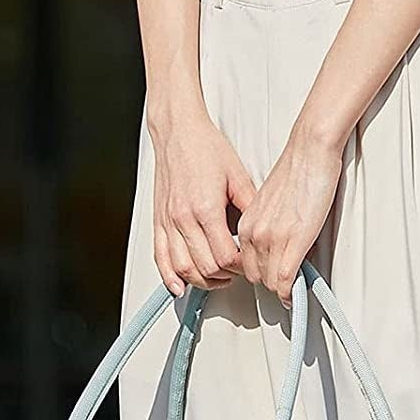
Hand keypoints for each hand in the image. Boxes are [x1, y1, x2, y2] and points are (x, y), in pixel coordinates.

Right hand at [150, 115, 255, 296]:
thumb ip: (250, 206)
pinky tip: (179, 286)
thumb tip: (261, 230)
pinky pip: (160, 258)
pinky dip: (169, 278)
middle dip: (225, 276)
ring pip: (182, 268)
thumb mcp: (238, 176)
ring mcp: (168, 222)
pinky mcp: (158, 221)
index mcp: (206, 208)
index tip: (249, 262)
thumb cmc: (205, 149)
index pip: (225, 256)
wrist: (178, 133)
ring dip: (201, 281)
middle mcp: (183, 218)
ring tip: (217, 278)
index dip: (241, 266)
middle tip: (238, 271)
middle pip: (205, 267)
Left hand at [237, 131, 345, 305]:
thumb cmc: (295, 172)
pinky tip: (296, 293)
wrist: (309, 152)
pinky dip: (290, 291)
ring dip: (281, 287)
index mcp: (245, 224)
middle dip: (269, 283)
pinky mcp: (292, 240)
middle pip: (253, 276)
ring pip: (269, 282)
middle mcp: (253, 233)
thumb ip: (265, 226)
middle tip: (284, 283)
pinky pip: (285, 279)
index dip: (258, 274)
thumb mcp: (268, 204)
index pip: (242, 264)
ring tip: (293, 286)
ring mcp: (271, 238)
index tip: (269, 277)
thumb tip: (273, 246)